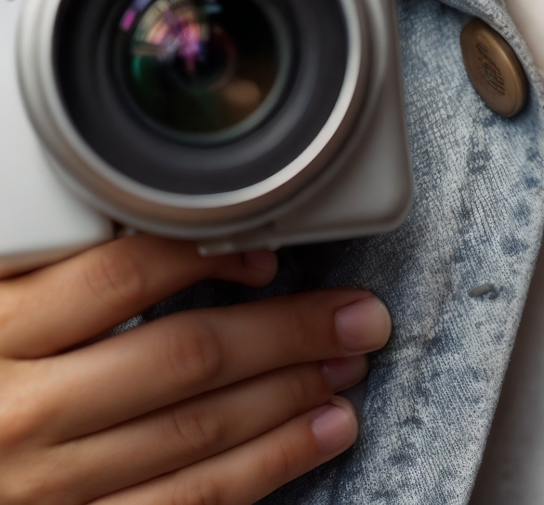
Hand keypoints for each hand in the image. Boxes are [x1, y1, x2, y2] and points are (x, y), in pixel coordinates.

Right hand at [0, 231, 391, 502]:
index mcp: (0, 330)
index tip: (267, 252)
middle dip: (288, 332)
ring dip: (290, 400)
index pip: (123, 276)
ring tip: (348, 368)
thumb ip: (52, 261)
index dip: (208, 256)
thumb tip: (159, 218)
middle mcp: (24, 411)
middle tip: (355, 313)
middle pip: (183, 358)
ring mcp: (48, 487)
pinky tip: (311, 438)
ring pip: (196, 437)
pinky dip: (262, 469)